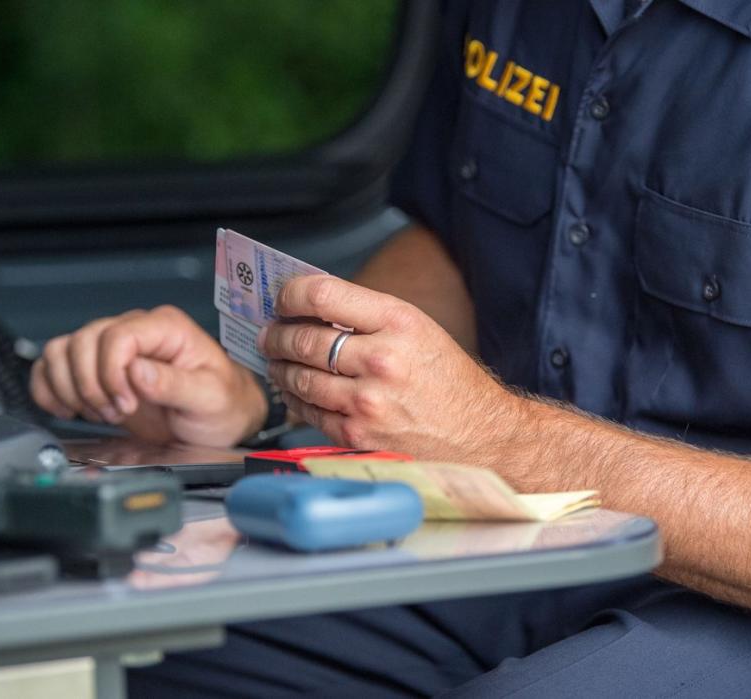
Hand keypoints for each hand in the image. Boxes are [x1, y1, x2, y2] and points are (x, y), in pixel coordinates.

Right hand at [30, 305, 266, 446]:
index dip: (111, 371)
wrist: (220, 419)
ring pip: (62, 351)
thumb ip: (175, 384)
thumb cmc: (223, 403)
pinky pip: (53, 366)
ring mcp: (112, 349)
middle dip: (92, 386)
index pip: (117, 336)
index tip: (126, 403)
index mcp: (166, 329)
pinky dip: (50, 389)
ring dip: (71, 389)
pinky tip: (68, 408)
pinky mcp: (97, 370)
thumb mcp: (210, 397)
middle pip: (83, 342)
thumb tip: (137, 371)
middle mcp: (136, 332)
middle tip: (117, 413)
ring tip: (101, 413)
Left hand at [261, 276, 519, 460]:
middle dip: (277, 334)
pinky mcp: (358, 434)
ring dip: (280, 367)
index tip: (283, 298)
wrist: (480, 435)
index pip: (323, 295)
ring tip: (278, 361)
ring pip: (299, 377)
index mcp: (398, 323)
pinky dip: (295, 398)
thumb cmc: (449, 382)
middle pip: (303, 338)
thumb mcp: (419, 330)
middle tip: (271, 333)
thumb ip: (368, 318)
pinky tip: (295, 390)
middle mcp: (382, 359)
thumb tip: (313, 309)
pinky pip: (309, 412)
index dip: (291, 294)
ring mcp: (367, 401)